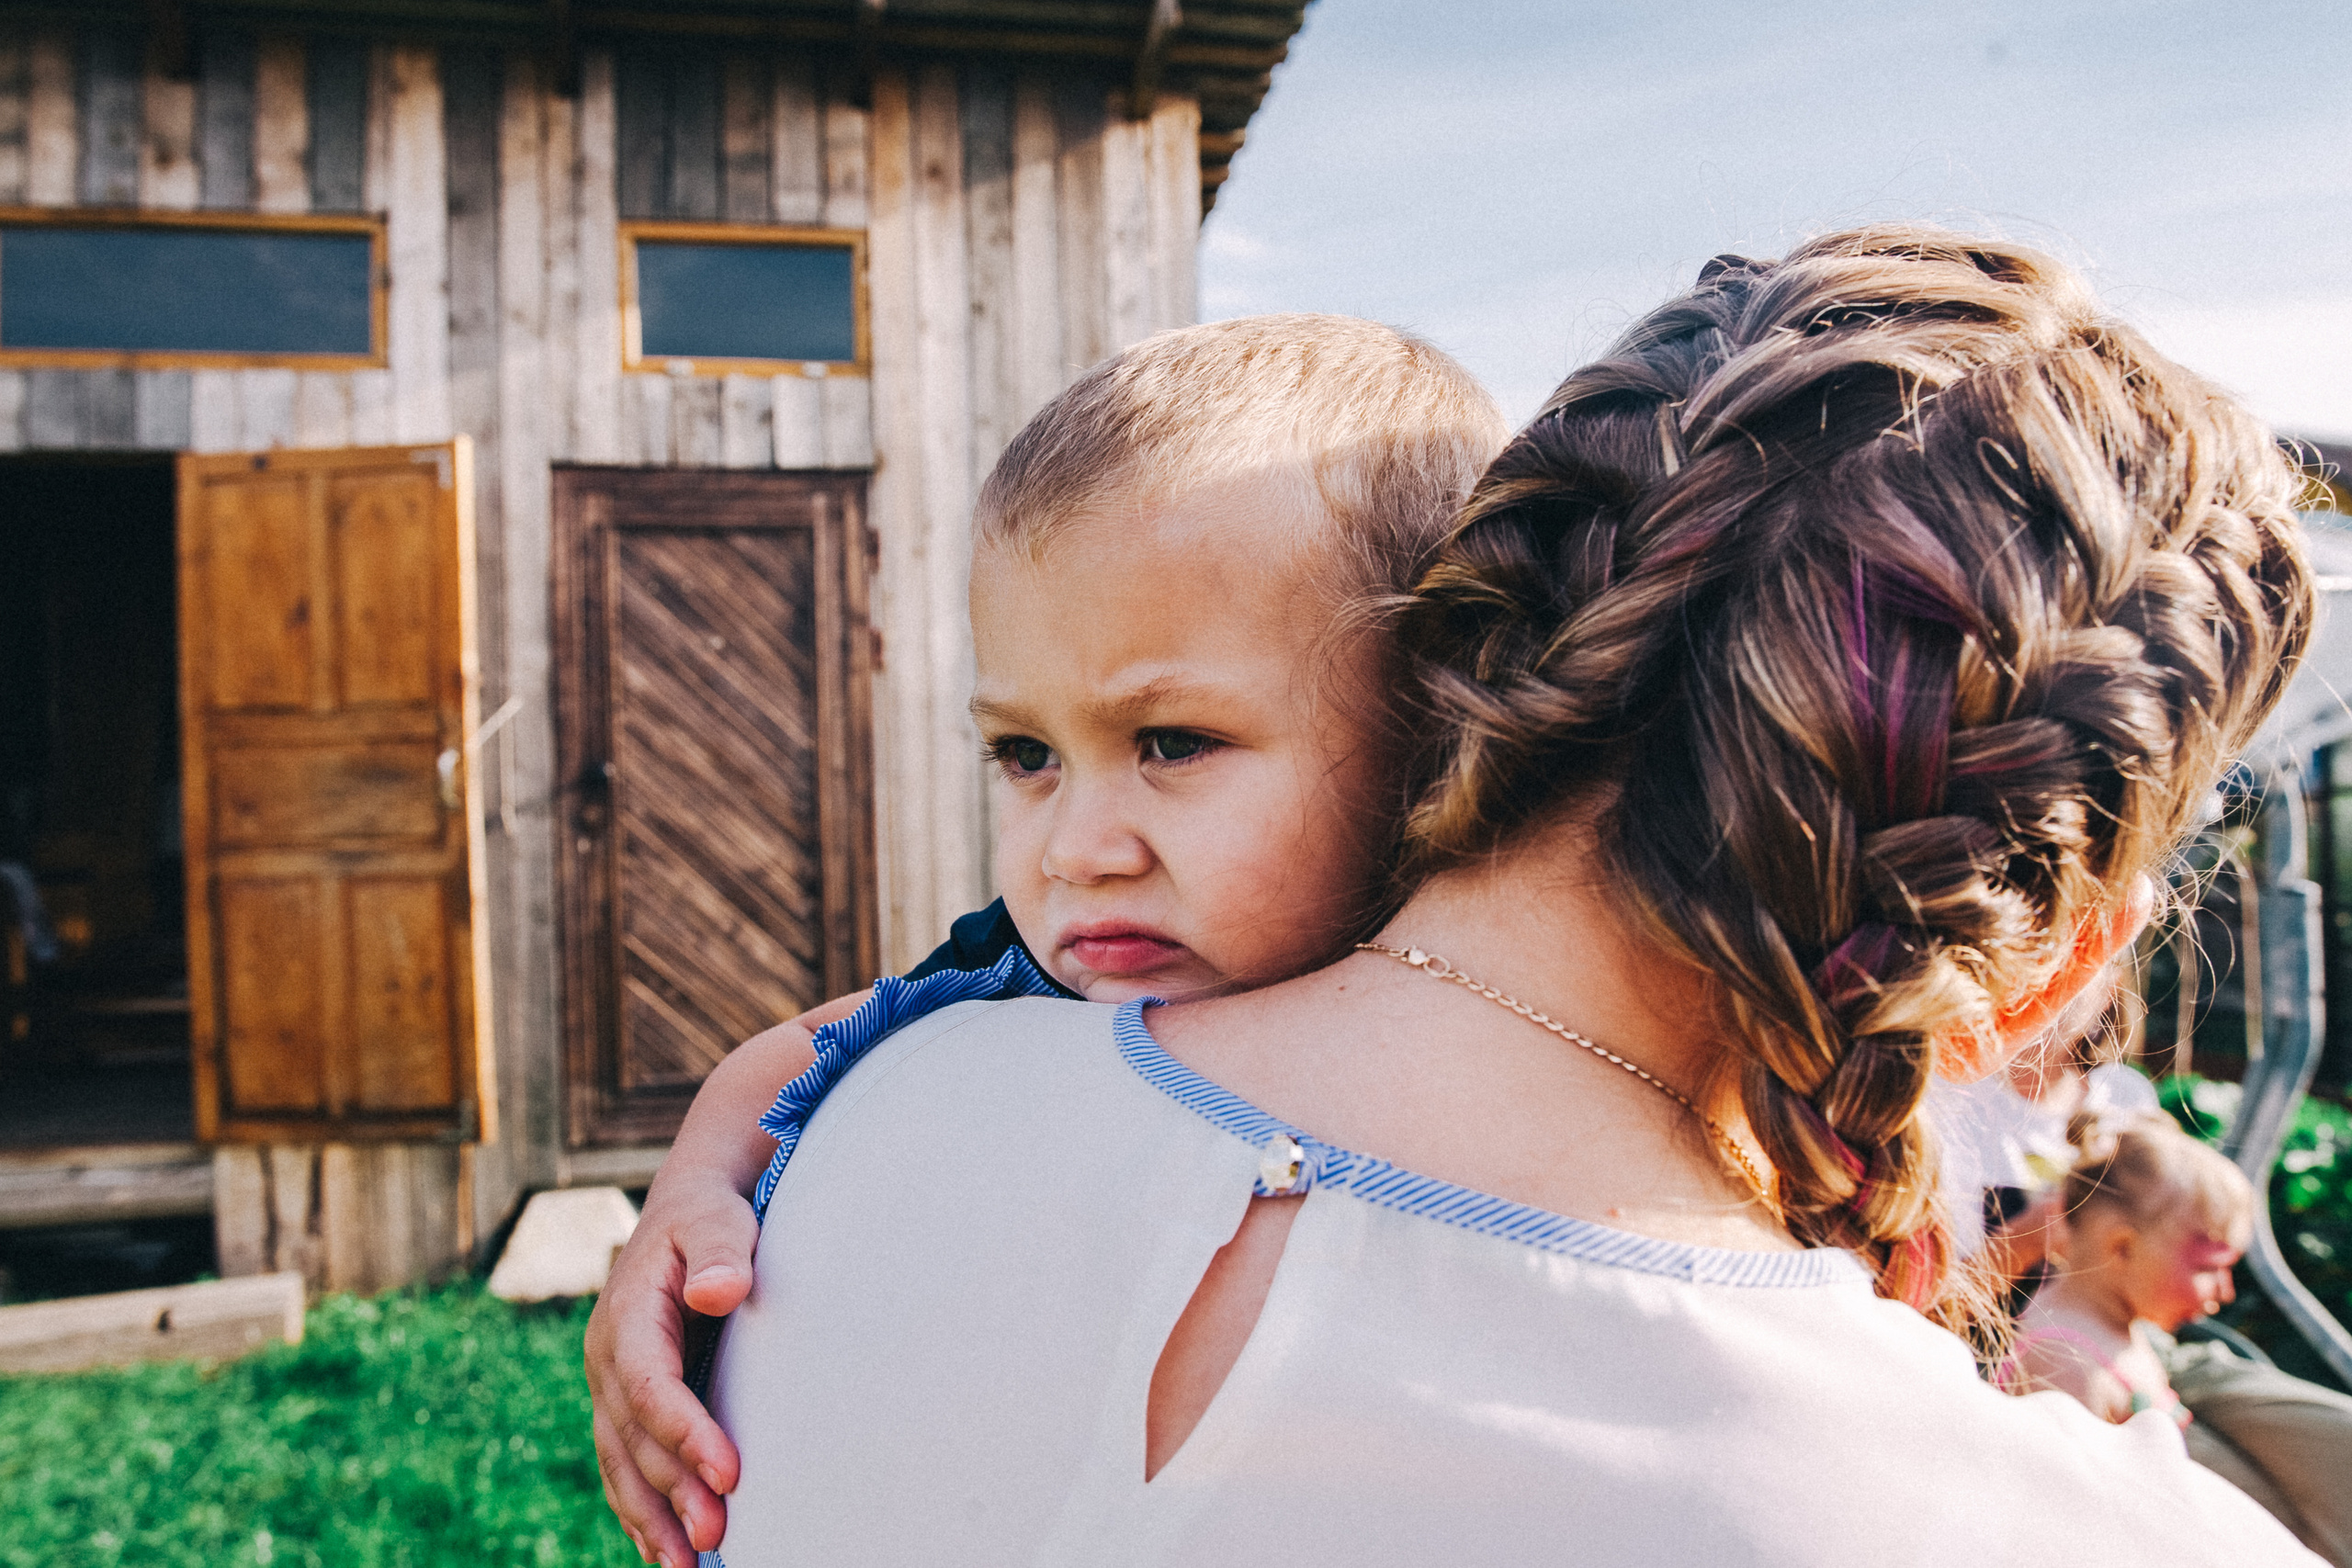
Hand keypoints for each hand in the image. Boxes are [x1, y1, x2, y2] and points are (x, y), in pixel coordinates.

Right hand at [581, 1002, 846, 1563]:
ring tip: (689, 1565)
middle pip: (634, 1437)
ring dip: (653, 1516)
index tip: (730, 1471)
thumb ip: (721, 1251)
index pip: (651, 1387)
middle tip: (719, 1534)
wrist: (684, 1211)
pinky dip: (640, 1510)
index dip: (686, 1432)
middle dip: (675, 1488)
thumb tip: (718, 1291)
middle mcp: (606, 1360)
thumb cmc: (710, 1215)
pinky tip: (664, 1551)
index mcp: (626, 1318)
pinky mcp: (623, 1404)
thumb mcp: (717, 1219)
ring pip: (622, 1463)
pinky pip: (622, 1465)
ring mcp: (609, 1387)